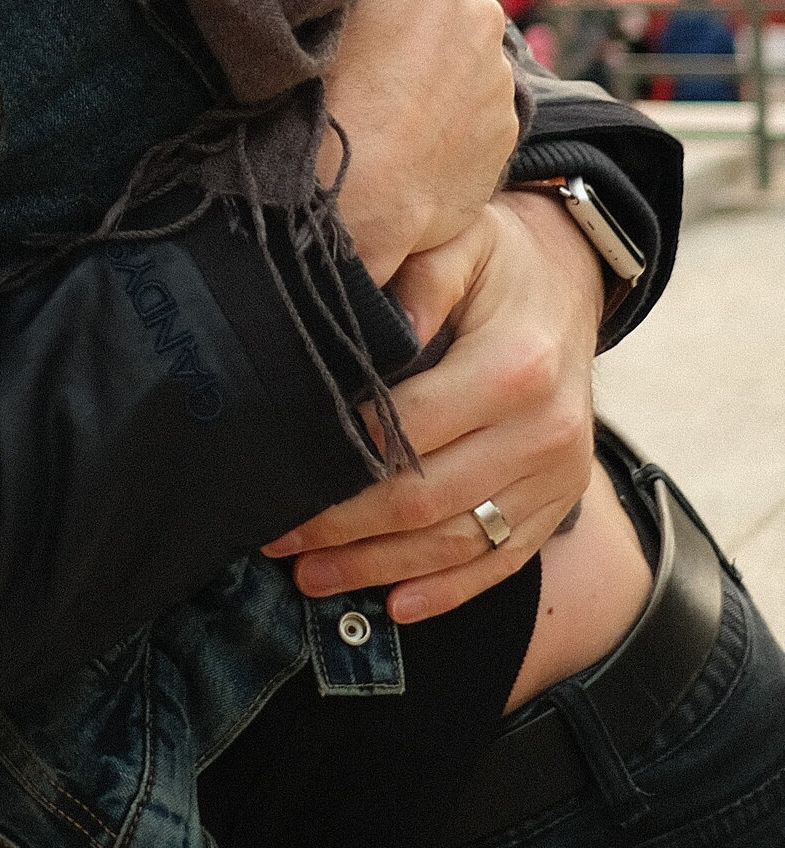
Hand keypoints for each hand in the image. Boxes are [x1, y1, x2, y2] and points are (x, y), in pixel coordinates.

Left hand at [263, 192, 599, 618]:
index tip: (279, 481)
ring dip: (382, 569)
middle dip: (345, 530)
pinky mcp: (562, 498)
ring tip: (313, 577)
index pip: (410, 433)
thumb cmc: (497, 261)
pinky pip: (504, 560)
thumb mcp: (459, 243)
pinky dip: (449, 590)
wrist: (570, 281)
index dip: (340, 463)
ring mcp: (560, 473)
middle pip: (428, 501)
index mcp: (516, 367)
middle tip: (277, 541)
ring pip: (461, 543)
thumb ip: (416, 280)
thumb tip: (373, 331)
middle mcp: (547, 430)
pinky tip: (396, 604)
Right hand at [320, 0, 517, 282]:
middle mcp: (477, 5)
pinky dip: (444, 113)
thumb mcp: (306, 11)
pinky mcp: (507, 124)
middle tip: (354, 61)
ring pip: (455, 52)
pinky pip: (471, 102)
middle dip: (400, 20)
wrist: (345, 205)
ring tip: (380, 109)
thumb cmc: (309, 102)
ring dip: (426, 68)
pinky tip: (405, 138)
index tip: (331, 2)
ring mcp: (498, 68)